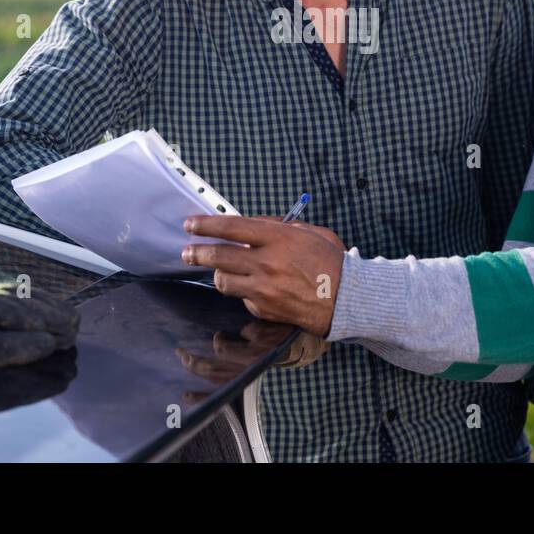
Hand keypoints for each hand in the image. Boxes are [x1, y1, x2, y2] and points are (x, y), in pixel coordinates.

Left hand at [180, 215, 344, 335]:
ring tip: (220, 269)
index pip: (231, 227)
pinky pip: (242, 298)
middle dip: (196, 252)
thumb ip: (279, 226)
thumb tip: (252, 224)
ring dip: (218, 273)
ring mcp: (263, 289)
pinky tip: (252, 287)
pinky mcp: (264, 309)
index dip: (206, 225)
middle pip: (218, 256)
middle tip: (187, 251)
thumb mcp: (311, 232)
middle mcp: (266, 263)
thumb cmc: (331, 263)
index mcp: (278, 238)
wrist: (346, 300)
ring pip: (223, 280)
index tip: (190, 224)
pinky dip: (243, 291)